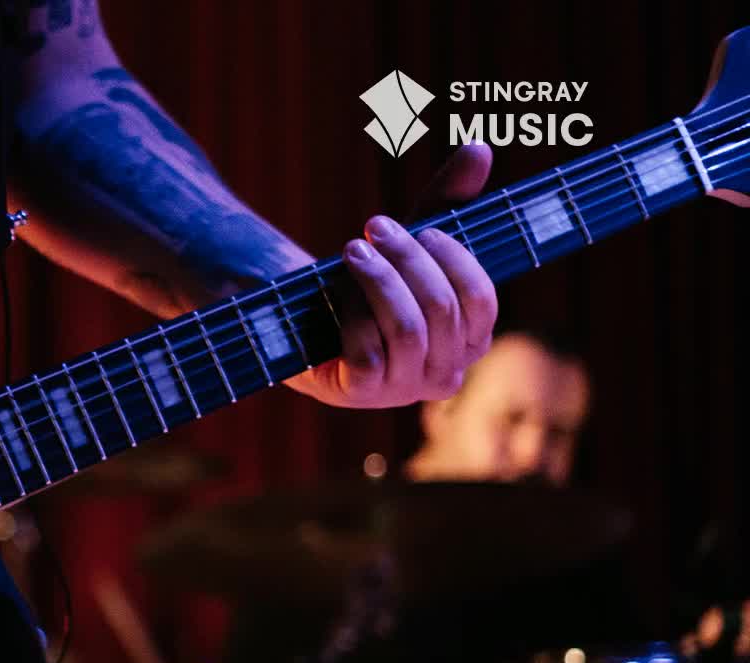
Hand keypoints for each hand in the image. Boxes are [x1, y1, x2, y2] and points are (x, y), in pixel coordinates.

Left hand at [288, 144, 499, 407]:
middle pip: (442, 307)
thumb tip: (480, 147)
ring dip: (378, 281)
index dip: (450, 258)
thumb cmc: (370, 283)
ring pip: (408, 328)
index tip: (419, 227)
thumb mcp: (410, 241)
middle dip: (407, 259)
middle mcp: (446, 373)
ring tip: (352, 251)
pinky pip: (368, 351)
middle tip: (373, 228)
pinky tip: (337, 295)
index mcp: (471, 340)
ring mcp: (404, 389)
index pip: (480, 298)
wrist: (305, 320)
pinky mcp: (361, 393)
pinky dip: (352, 315)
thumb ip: (447, 200)